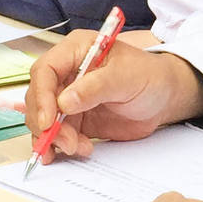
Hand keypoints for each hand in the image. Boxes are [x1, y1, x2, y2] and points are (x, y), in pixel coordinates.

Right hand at [25, 33, 202, 158]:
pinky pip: (57, 133)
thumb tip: (64, 102)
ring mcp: (68, 97)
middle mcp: (67, 73)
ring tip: (77, 147)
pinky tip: (76, 150)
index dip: (41, 96)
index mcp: (76, 51)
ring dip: (54, 138)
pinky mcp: (75, 118)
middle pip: (38, 97)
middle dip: (46, 123)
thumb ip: (96, 87)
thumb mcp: (126, 77)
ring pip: (44, 119)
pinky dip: (60, 145)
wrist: (164, 98)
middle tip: (65, 141)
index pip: (45, 70)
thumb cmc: (149, 76)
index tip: (48, 120)